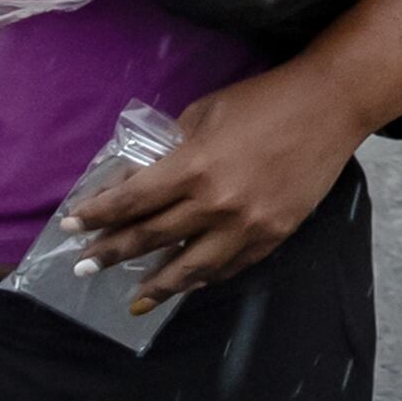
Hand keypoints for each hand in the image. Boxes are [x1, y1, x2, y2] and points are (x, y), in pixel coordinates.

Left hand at [72, 60, 366, 308]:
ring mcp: (247, 227)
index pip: (132, 202)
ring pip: (189, 268)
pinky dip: (201, 279)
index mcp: (195, 167)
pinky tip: (184, 285)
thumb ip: (170, 150)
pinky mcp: (272, 237)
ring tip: (132, 299)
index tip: (71, 225)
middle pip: (151, 238)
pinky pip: (228, 268)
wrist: (329, 108)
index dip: (97, 215)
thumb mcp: (205, 114)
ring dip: (155, 286)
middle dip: (111, 253)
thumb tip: (137, 179)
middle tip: (83, 266)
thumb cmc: (263, 101)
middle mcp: (217, 204)